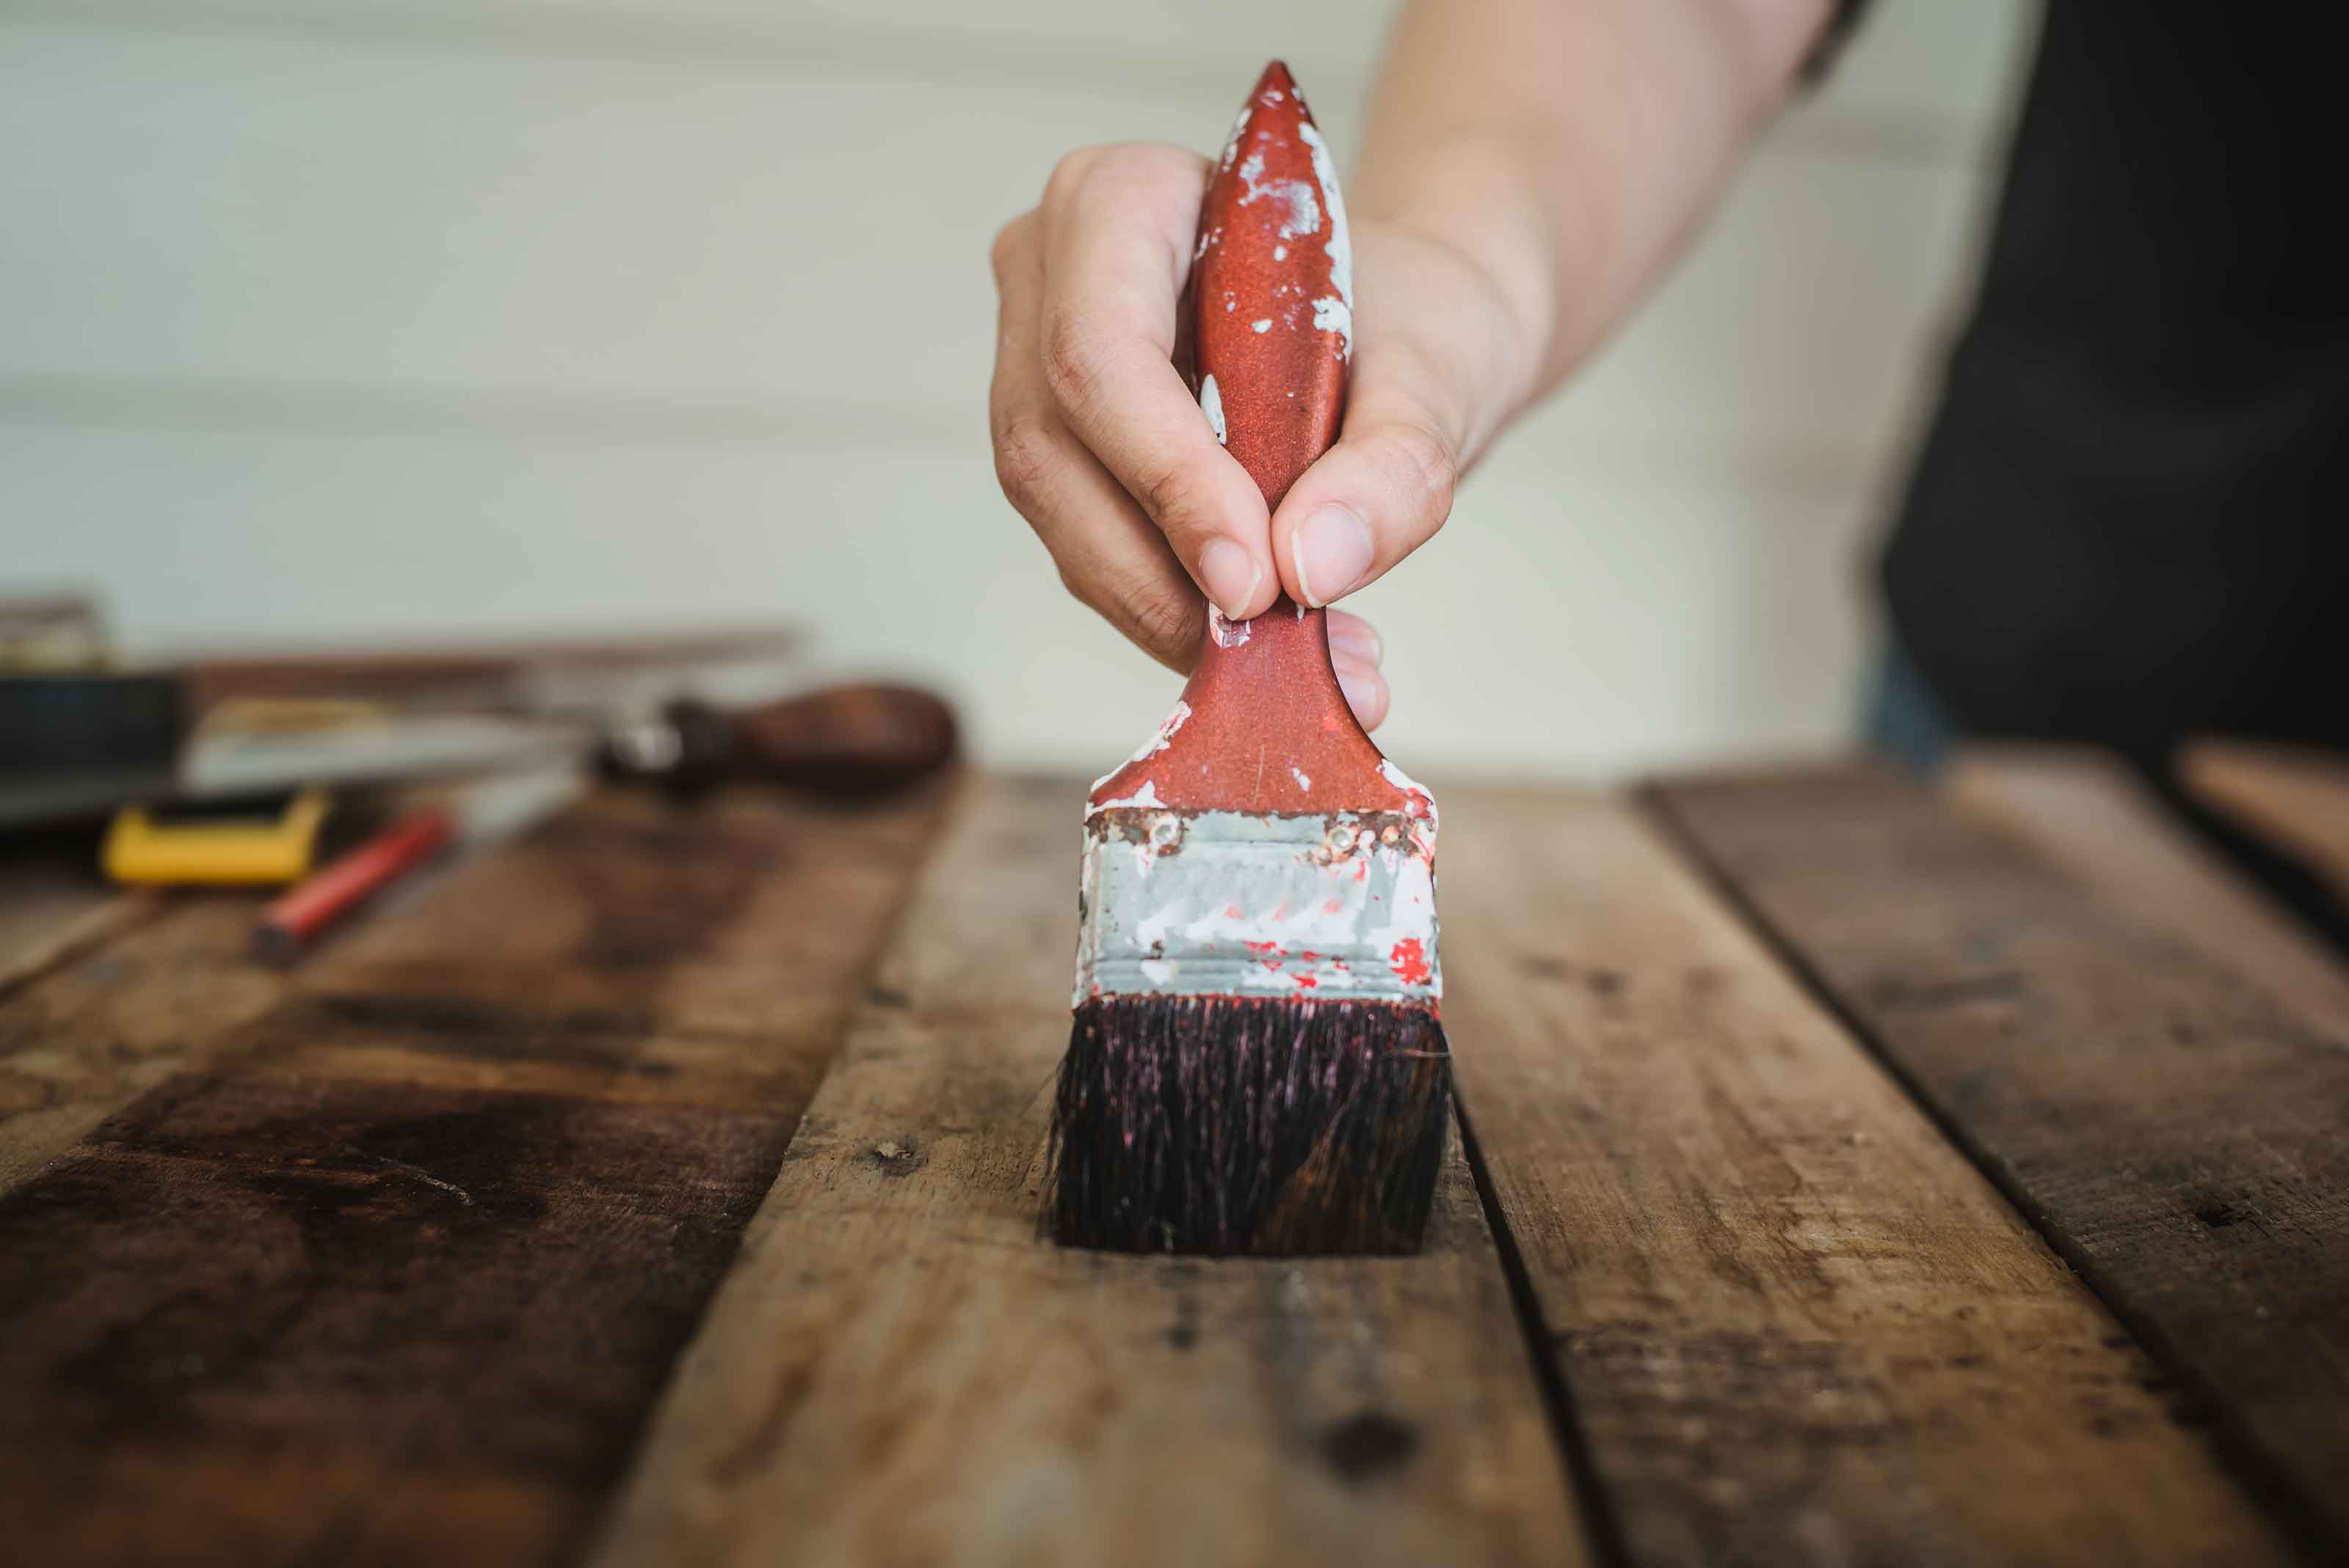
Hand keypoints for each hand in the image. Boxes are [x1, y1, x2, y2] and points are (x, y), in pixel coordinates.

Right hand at [989, 143, 1532, 730]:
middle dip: (1160, 572)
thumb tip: (1310, 568)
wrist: (1410, 329)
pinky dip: (1171, 609)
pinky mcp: (1059, 445)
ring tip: (1290, 663)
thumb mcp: (1440, 375)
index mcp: (1122, 197)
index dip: (1165, 476)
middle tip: (1277, 652)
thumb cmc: (1414, 316)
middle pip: (1052, 448)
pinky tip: (1261, 644)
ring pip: (1058, 514)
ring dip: (1164, 608)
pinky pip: (1086, 545)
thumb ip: (1393, 466)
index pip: (1100, 349)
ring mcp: (1032, 359)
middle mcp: (1048, 273)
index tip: (1255, 582)